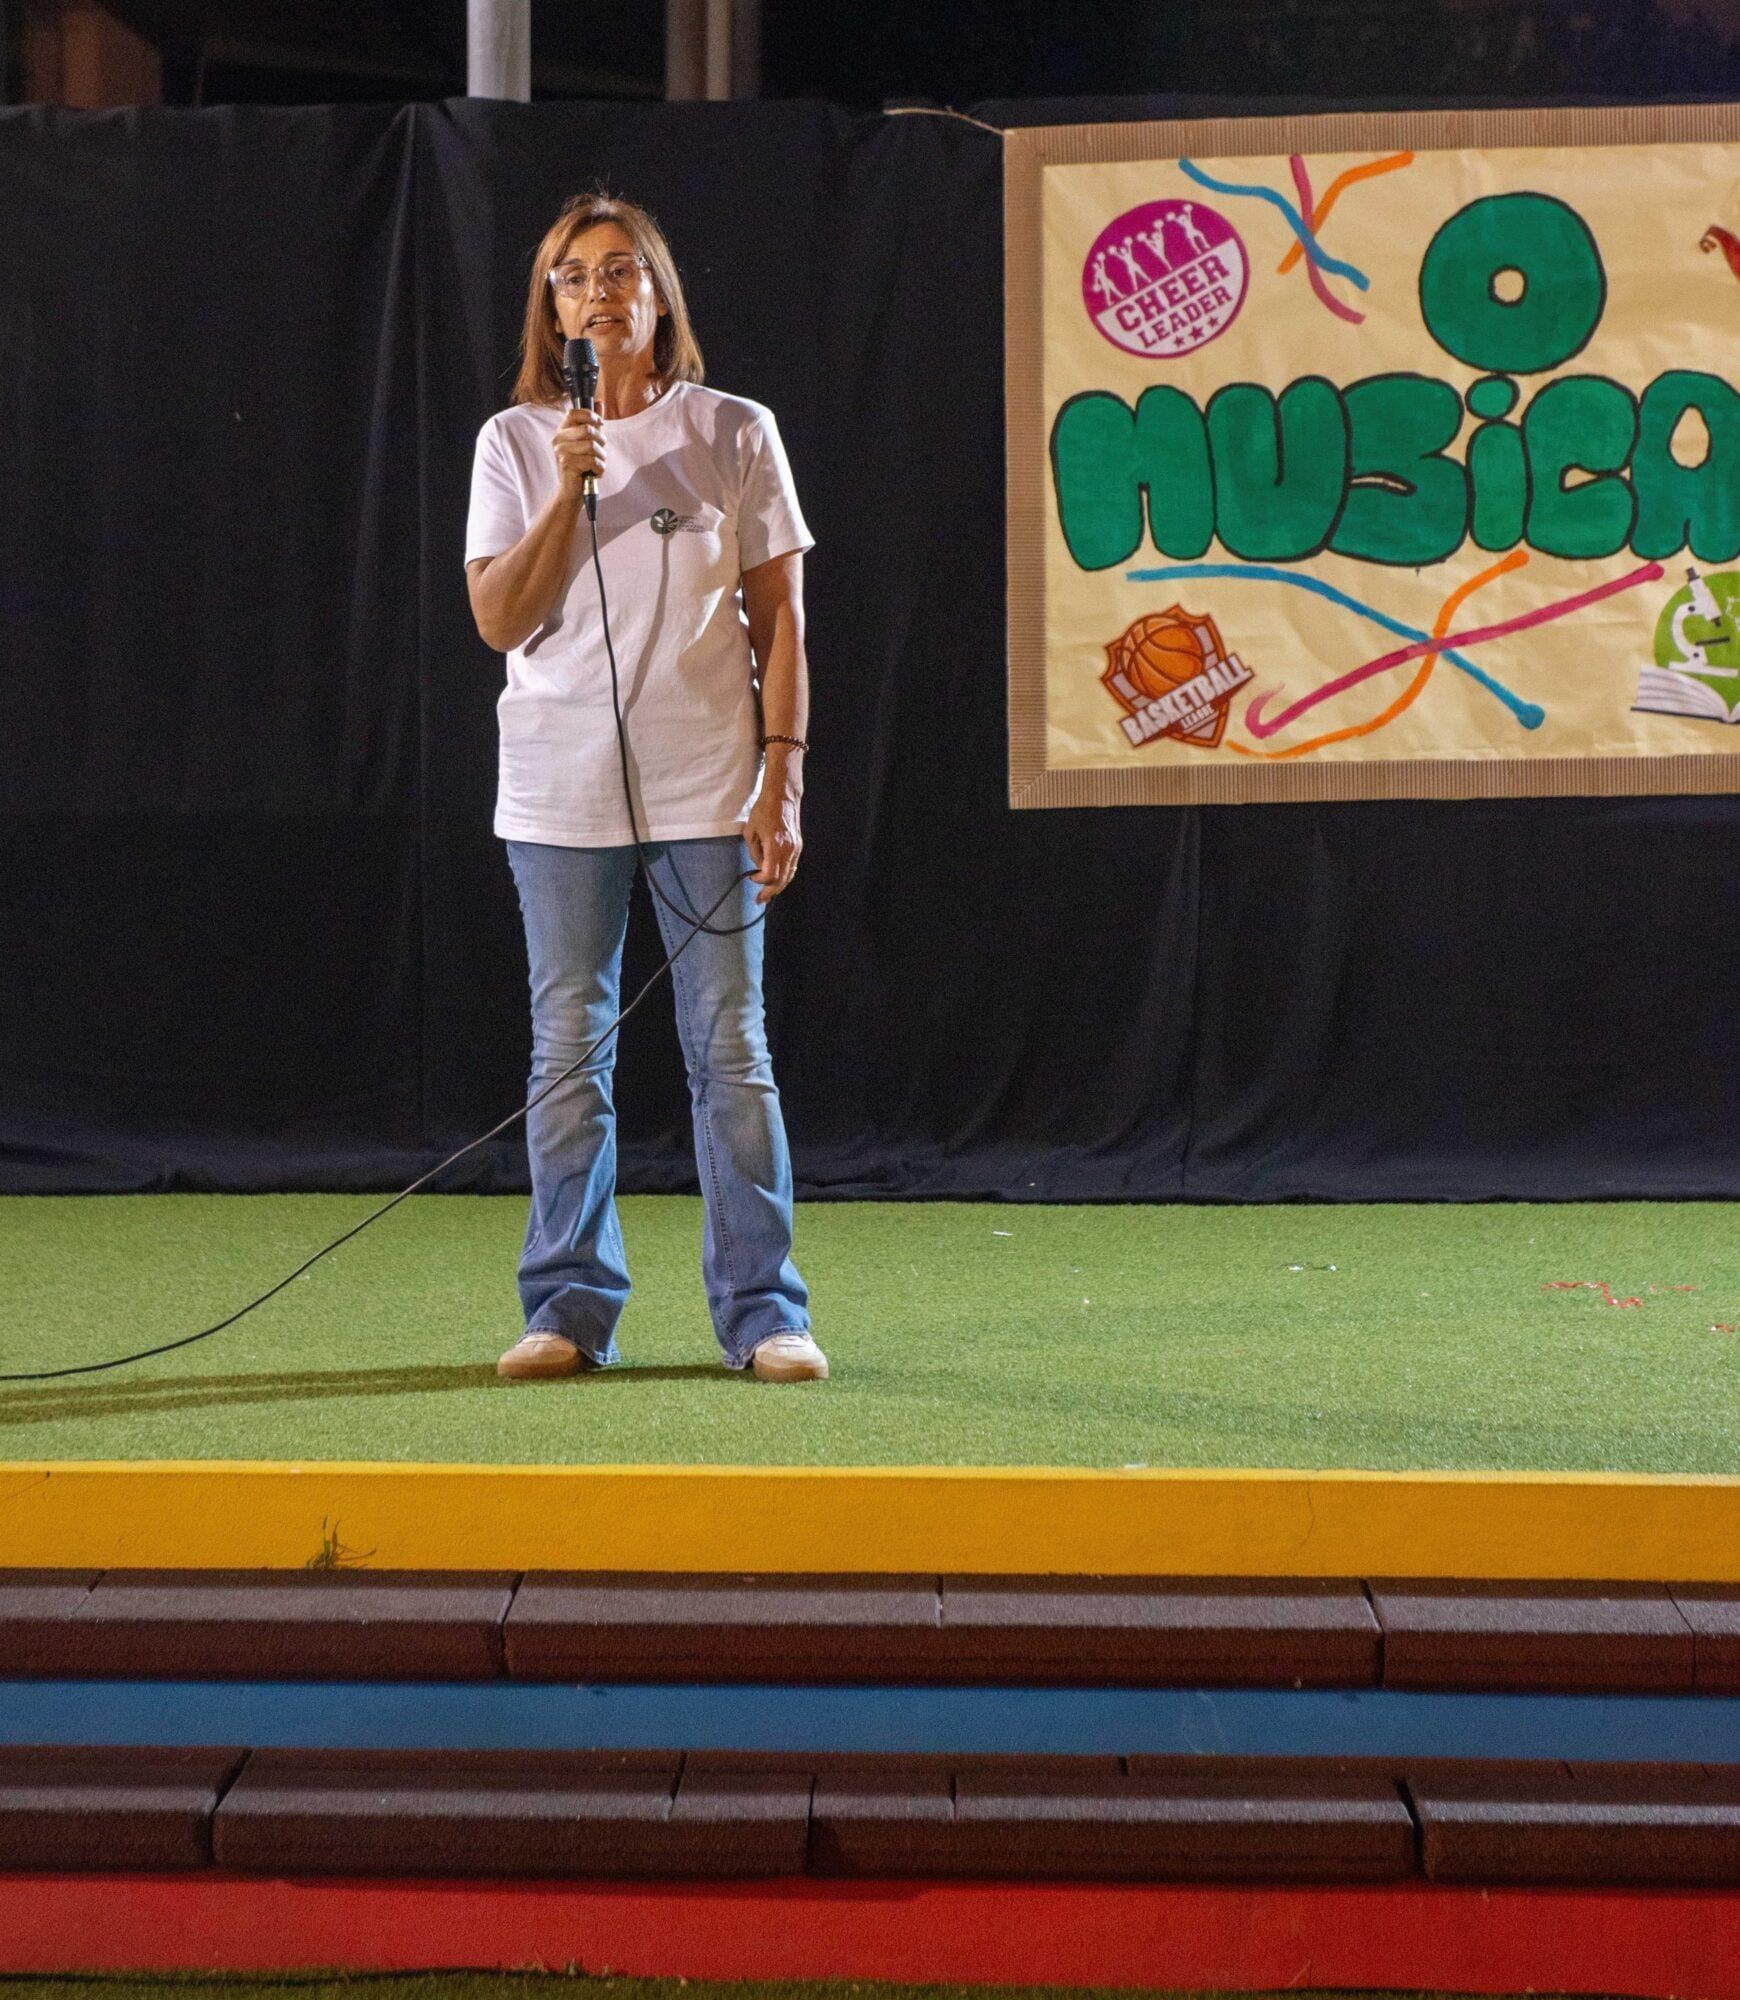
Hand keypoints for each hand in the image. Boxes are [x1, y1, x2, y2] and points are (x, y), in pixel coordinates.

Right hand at [553, 401, 605, 500]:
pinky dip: (599, 468)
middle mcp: (558, 439)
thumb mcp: (586, 443)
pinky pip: (593, 461)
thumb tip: (600, 402)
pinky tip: (594, 473)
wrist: (571, 492)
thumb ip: (592, 423)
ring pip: (593, 446)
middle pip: (588, 430)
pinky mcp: (567, 464)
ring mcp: (561, 451)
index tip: (600, 423)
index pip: (574, 413)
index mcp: (562, 431)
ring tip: (596, 465)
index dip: (590, 415)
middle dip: (601, 442)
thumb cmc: (581, 466)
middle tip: (599, 453)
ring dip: (601, 458)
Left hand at [744, 787, 801, 903]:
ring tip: (769, 894)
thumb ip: (754, 851)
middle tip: (760, 900)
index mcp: (775, 845)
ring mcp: (796, 848)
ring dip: (779, 886)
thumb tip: (759, 866)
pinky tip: (778, 880)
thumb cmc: (763, 810)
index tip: (752, 878)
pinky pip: (793, 866)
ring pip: (789, 875)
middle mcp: (788, 849)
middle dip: (770, 892)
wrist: (782, 796)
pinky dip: (785, 876)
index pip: (770, 874)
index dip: (760, 881)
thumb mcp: (750, 831)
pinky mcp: (799, 845)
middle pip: (782, 879)